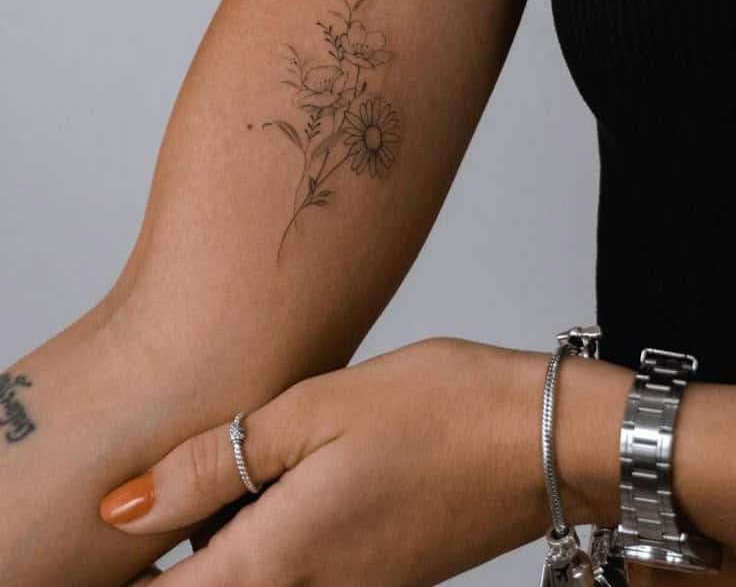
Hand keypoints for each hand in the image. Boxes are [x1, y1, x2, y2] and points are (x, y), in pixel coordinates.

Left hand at [99, 336, 631, 585]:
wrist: (544, 440)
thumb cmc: (441, 411)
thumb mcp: (315, 410)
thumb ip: (215, 464)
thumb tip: (126, 507)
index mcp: (282, 558)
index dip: (127, 573)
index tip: (120, 531)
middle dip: (176, 549)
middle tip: (180, 482)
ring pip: (249, 580)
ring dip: (223, 539)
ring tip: (235, 470)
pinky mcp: (374, 576)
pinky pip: (293, 572)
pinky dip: (266, 535)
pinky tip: (283, 478)